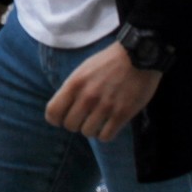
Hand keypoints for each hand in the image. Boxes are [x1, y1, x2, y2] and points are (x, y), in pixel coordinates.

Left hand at [44, 42, 160, 142]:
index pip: (52, 112)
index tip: (62, 118)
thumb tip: (64, 109)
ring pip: (88, 132)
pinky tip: (109, 125)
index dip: (56, 119)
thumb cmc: (109, 62)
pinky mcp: (122, 114)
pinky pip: (105, 136)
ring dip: (92, 128)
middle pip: (70, 125)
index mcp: (75, 83)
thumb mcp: (83, 69)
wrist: (138, 56)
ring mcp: (105, 106)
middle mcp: (87, 96)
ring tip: (99, 120)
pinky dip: (105, 134)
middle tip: (85, 117)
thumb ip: (72, 89)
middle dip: (76, 123)